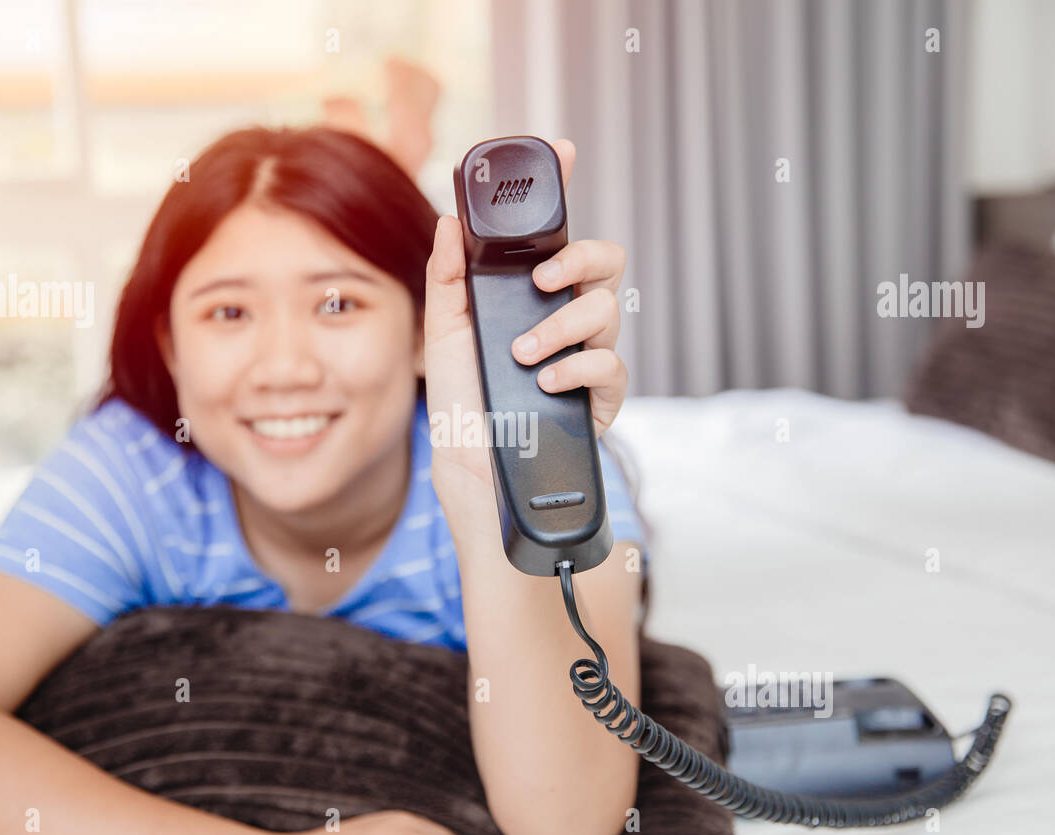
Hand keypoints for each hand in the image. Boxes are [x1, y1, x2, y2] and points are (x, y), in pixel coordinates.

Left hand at [422, 139, 628, 504]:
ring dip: (561, 326)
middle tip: (541, 280)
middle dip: (579, 258)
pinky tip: (545, 381)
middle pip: (605, 261)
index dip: (564, 190)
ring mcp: (587, 354)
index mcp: (532, 295)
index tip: (563, 152)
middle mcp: (566, 317)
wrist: (471, 463)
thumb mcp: (445, 332)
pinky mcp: (601, 396)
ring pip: (607, 309)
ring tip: (523, 354)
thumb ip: (448, 276)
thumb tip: (450, 221)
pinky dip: (576, 367)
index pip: (558, 234)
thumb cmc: (461, 400)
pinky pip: (610, 365)